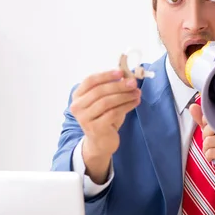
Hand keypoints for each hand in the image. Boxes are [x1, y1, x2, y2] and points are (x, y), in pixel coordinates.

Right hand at [70, 69, 140, 183]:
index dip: (106, 75)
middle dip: (119, 85)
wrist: (100, 142)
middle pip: (99, 91)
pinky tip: (135, 102)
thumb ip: (111, 88)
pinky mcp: (95, 128)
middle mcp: (77, 107)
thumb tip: (127, 75)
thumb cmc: (103, 117)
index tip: (121, 72)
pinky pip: (113, 113)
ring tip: (136, 93)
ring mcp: (84, 118)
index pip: (90, 81)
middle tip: (133, 83)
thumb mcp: (104, 100)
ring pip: (107, 102)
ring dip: (124, 96)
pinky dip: (126, 106)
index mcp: (77, 96)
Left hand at [189, 103, 214, 184]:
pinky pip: (211, 152)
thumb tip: (192, 107)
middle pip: (208, 130)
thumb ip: (203, 121)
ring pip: (208, 142)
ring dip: (207, 150)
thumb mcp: (213, 134)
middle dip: (206, 139)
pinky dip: (209, 157)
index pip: (211, 118)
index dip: (206, 127)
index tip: (213, 134)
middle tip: (214, 145)